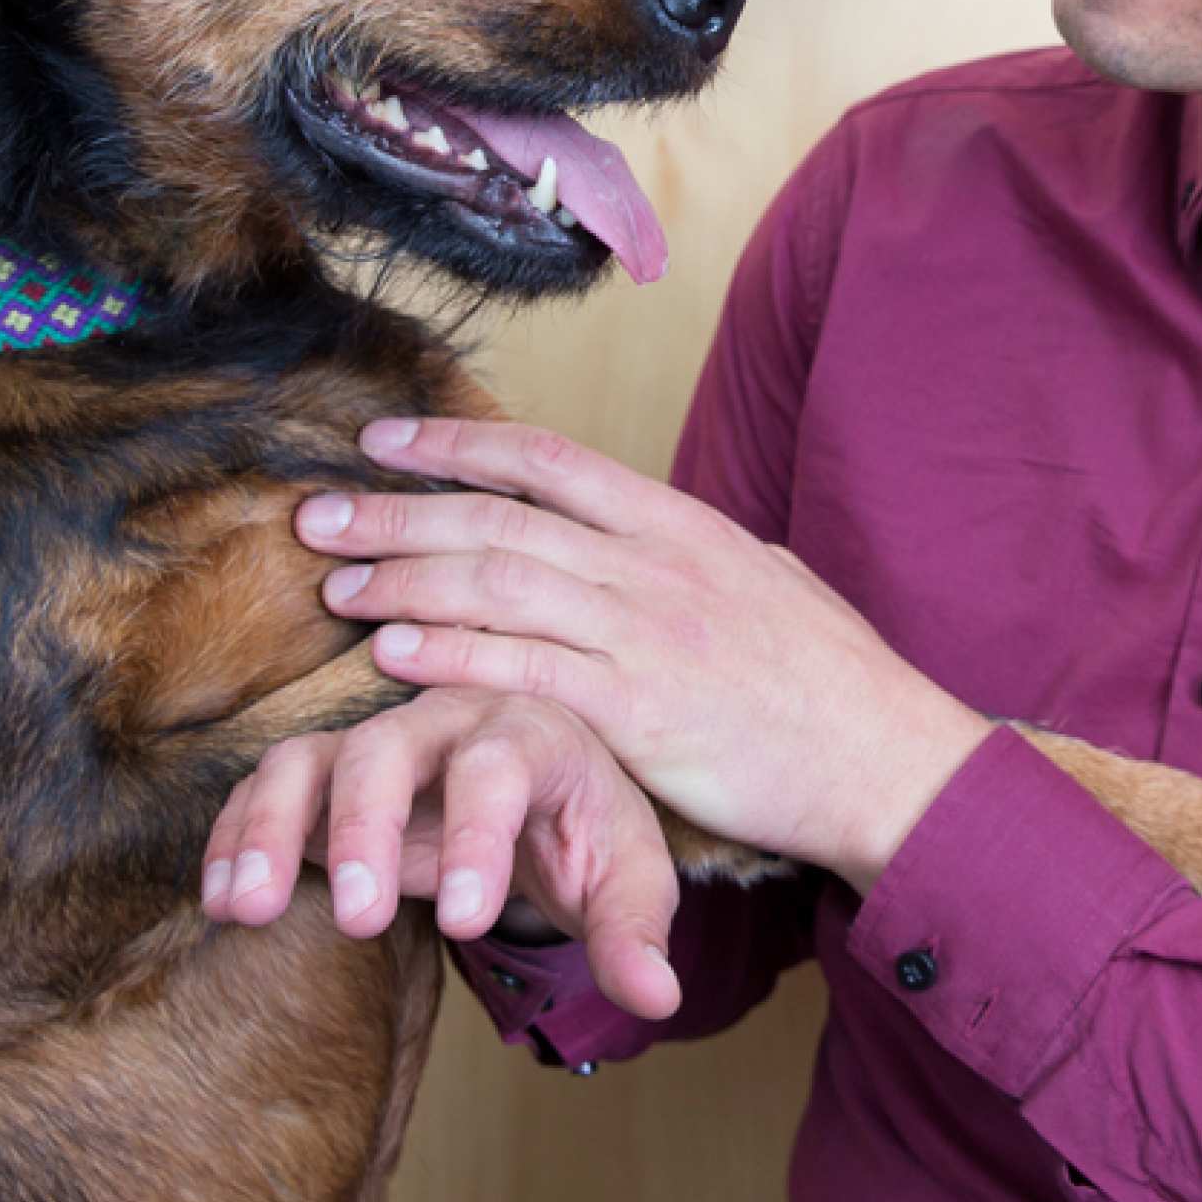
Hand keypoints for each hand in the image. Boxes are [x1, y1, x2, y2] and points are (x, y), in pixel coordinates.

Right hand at [198, 684, 684, 1020]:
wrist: (539, 799)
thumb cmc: (583, 833)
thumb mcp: (625, 880)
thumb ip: (635, 935)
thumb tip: (659, 998)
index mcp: (532, 734)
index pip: (499, 768)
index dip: (480, 839)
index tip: (470, 922)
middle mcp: (443, 723)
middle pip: (388, 749)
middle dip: (365, 828)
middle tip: (360, 918)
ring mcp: (374, 744)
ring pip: (308, 761)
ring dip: (270, 829)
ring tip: (246, 908)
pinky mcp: (322, 777)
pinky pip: (265, 792)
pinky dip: (236, 840)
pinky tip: (223, 904)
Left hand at [291, 417, 989, 889]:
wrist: (885, 755)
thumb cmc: (834, 681)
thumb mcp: (768, 581)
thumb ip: (693, 555)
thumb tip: (650, 536)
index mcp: (682, 525)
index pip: (548, 460)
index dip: (455, 447)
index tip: (383, 445)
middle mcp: (655, 565)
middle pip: (500, 518)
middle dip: (396, 512)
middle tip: (315, 517)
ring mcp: (646, 634)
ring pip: (498, 585)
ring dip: (405, 580)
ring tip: (337, 585)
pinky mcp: (640, 709)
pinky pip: (525, 670)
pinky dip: (455, 654)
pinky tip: (397, 652)